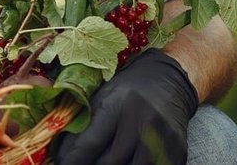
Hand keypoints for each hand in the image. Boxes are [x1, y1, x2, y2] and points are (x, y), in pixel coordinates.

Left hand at [53, 49, 198, 164]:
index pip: (90, 143)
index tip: (61, 164)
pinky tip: (126, 160)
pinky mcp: (177, 152)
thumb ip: (83, 126)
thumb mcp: (101, 98)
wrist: (170, 80)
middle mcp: (143, 121)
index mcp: (119, 103)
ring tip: (103, 161)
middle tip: (82, 163)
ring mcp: (163, 139)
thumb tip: (60, 155)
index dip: (73, 160)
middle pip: (109, 162)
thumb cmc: (127, 90)